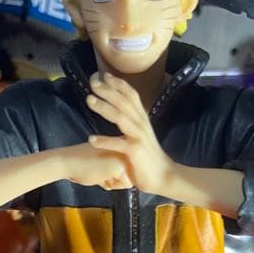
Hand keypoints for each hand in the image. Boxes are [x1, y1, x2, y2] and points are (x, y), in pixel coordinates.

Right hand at [61, 142, 131, 190]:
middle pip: (132, 177)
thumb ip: (118, 168)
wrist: (68, 161)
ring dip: (114, 182)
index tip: (100, 166)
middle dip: (116, 180)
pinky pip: (125, 185)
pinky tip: (100, 173)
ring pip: (130, 182)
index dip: (115, 176)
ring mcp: (126, 155)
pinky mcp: (122, 164)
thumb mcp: (106, 163)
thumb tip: (131, 181)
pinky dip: (112, 184)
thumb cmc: (83, 164)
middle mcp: (127, 147)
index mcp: (123, 144)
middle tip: (99, 169)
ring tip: (100, 171)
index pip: (130, 172)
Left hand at [86, 74, 174, 193]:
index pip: (131, 95)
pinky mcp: (135, 151)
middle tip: (92, 82)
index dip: (118, 83)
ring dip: (104, 107)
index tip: (103, 75)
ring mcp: (138, 137)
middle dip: (107, 90)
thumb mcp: (141, 136)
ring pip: (120, 117)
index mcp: (142, 119)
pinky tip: (91, 139)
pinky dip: (104, 141)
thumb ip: (131, 124)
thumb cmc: (150, 158)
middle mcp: (141, 124)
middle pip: (123, 101)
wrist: (164, 177)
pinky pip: (118, 144)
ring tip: (89, 100)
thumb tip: (120, 114)